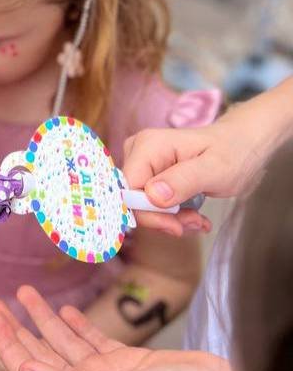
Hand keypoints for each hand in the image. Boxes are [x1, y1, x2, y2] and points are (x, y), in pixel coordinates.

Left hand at [0, 286, 237, 370]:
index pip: (27, 368)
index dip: (4, 341)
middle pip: (38, 353)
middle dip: (14, 327)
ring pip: (62, 343)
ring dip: (42, 318)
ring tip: (24, 293)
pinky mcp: (127, 362)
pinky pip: (91, 340)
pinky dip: (76, 323)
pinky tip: (64, 309)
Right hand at [123, 95, 285, 234]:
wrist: (242, 145)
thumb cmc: (233, 152)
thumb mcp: (216, 169)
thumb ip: (183, 181)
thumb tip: (151, 195)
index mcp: (148, 146)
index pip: (129, 188)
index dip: (147, 211)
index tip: (177, 225)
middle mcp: (138, 151)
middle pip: (132, 198)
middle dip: (162, 217)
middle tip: (194, 222)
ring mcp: (142, 163)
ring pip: (141, 204)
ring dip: (170, 219)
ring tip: (198, 220)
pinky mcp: (148, 174)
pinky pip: (150, 203)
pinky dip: (171, 215)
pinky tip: (193, 216)